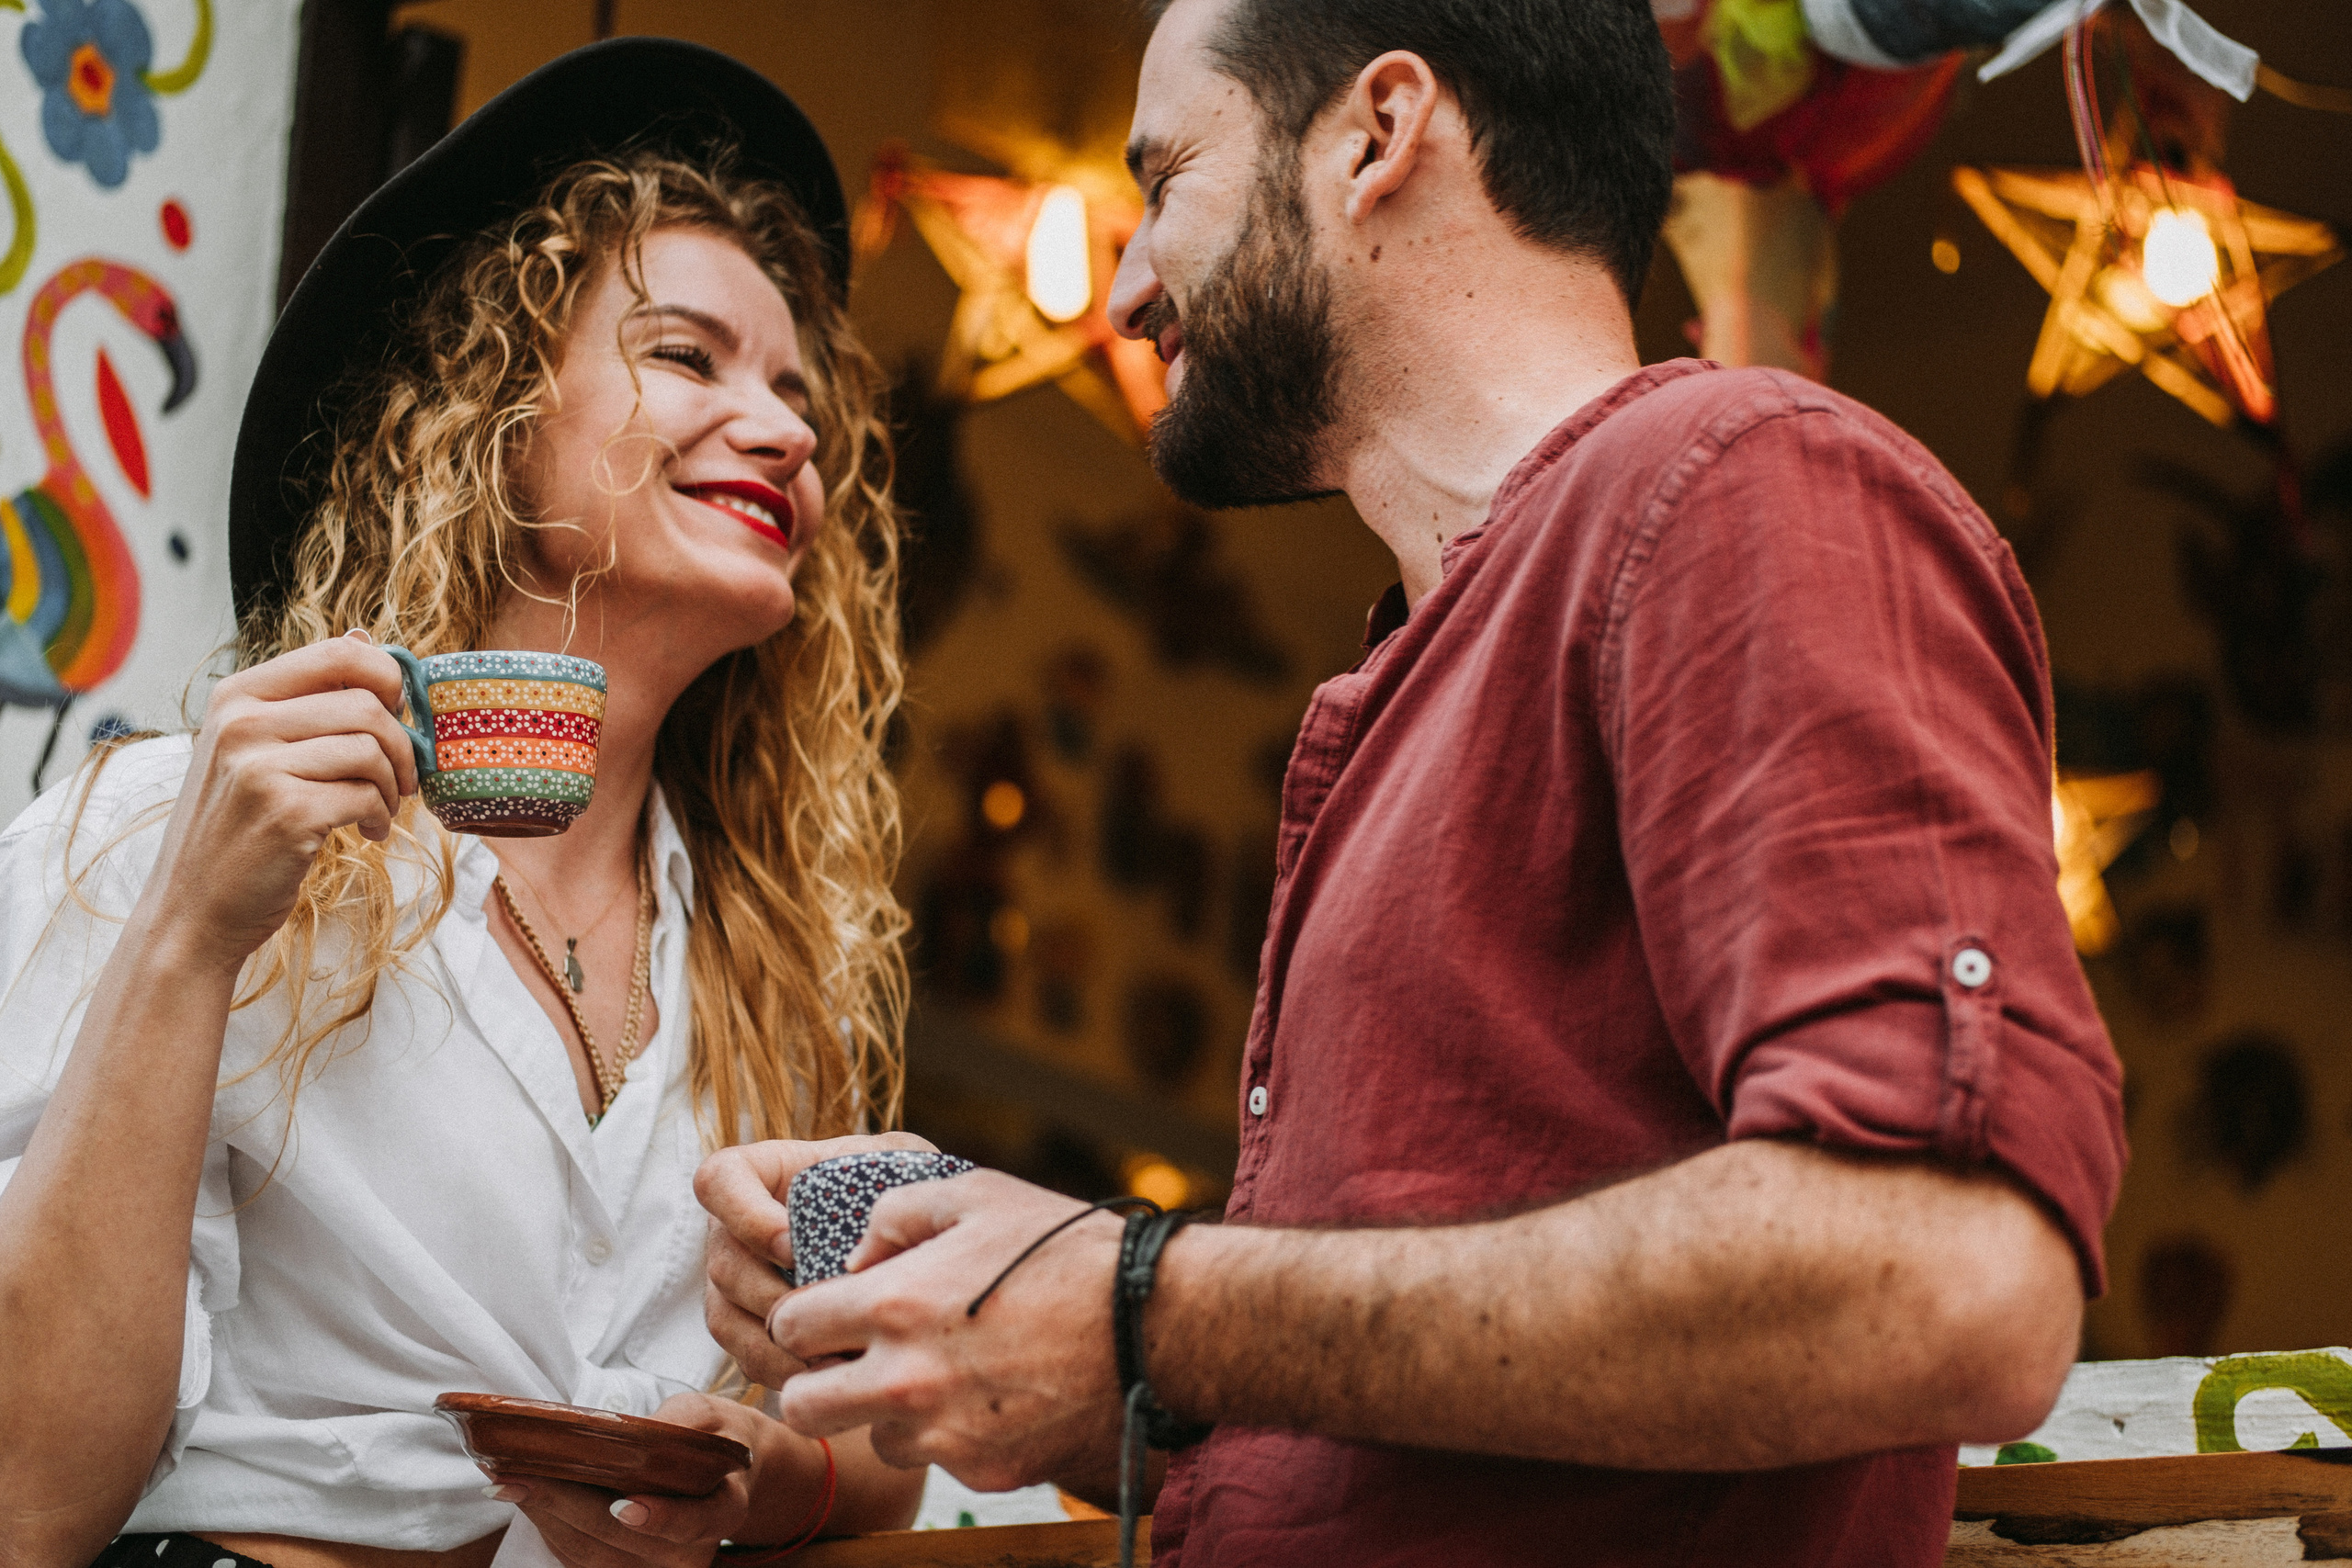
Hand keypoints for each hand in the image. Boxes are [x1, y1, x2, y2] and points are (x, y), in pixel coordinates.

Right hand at [144, 630, 419, 972]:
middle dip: (402, 745)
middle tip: (401, 779)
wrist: (192, 911)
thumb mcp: (253, 750)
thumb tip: (367, 638)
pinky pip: (369, 795)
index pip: (339, 653)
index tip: (398, 714)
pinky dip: (382, 816)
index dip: (388, 680)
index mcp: (237, 695)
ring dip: (394, 786)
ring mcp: (259, 768)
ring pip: (373, 749)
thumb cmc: (236, 828)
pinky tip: (368, 833)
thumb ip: (306, 700)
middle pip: (368, 704)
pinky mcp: (287, 813)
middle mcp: (242, 723)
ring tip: (380, 809)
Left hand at [485, 1393, 827, 1564]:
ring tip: (506, 1479)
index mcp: (722, 1511)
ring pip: (591, 1554)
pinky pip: (577, 1556)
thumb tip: (637, 1431)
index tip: (623, 1506)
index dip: (660, 1518)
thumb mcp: (709, 1415)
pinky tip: (522, 1493)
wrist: (718, 1474)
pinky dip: (546, 1524)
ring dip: (544, 1515)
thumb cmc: (711, 1437)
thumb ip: (683, 1422)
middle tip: (518, 1476)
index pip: (693, 1523)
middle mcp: (688, 1553)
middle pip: (622, 1541)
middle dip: (565, 1507)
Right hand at [698, 1132, 935, 1388]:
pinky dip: (782, 1371)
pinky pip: (745, 1355)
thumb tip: (884, 1221)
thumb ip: (889, 1166)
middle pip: (723, 1263)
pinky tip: (827, 1376)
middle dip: (771, 1297)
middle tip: (826, 1319)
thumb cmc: (892, 1185)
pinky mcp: (747, 1326)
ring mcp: (734, 1280)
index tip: (792, 1247)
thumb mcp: (894, 1159)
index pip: (719, 1181)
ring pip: (726, 1317)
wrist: (898, 1234)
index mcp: (761, 1175)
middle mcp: (734, 1227)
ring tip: (831, 1358)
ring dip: (776, 1344)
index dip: (745, 1217)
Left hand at [766, 1169, 1127, 1492]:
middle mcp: (905, 1380)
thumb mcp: (976, 1193)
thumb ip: (895, 1214)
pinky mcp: (986, 1471)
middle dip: (815, 1383)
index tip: (830, 1314)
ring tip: (947, 1372)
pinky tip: (997, 1393)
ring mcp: (944, 1434)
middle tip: (851, 1362)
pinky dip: (955, 1434)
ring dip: (890, 1412)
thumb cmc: (1065, 1249)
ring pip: (873, 1438)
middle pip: (802, 1407)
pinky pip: (942, 1458)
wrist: (1152, 1322)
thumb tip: (857, 1255)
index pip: (791, 1327)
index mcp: (893, 1305)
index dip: (805, 1316)